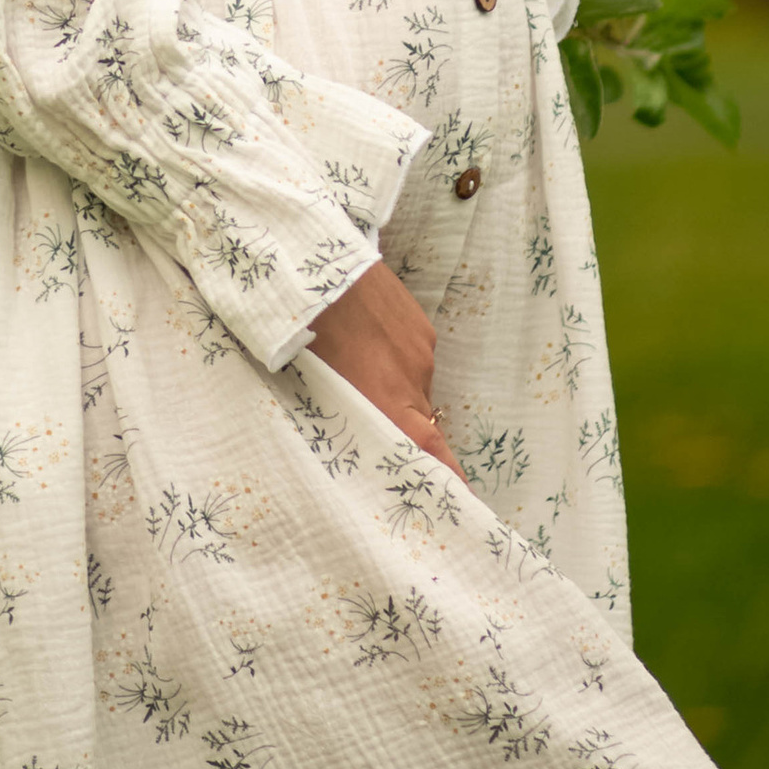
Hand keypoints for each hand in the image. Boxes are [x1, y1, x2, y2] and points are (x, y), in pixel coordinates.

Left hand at [305, 257, 465, 477]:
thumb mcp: (318, 385)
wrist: (318, 268)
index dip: (449, 478)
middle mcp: (413, 378)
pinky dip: (397, 359)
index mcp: (386, 399)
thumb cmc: (305, 332)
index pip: (430, 451)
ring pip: (416, 386)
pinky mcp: (420, 324)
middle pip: (424, 422)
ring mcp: (421, 348)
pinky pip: (415, 356)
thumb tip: (359, 439)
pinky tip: (370, 342)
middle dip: (412, 433)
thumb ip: (347, 416)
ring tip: (361, 370)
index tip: (463, 500)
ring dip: (397, 389)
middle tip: (391, 434)